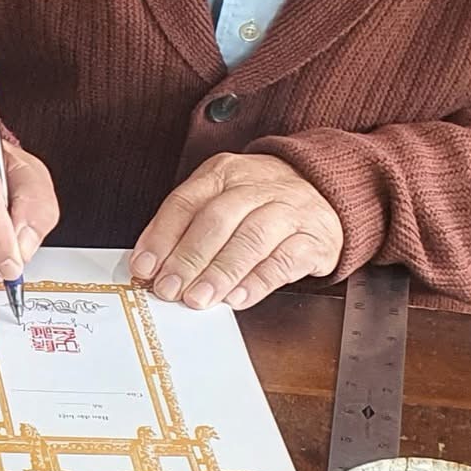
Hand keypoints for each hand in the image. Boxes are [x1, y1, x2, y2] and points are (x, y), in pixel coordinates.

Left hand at [129, 152, 342, 310]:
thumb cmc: (261, 201)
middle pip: (216, 220)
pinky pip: (284, 260)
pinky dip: (257, 281)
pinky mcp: (314, 238)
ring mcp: (288, 210)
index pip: (186, 202)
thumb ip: (190, 225)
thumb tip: (153, 264)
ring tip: (198, 298)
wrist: (326, 190)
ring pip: (250, 240)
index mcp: (224, 173)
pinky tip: (237, 298)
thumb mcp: (223, 196)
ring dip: (219, 273)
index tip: (144, 267)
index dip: (161, 236)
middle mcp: (256, 187)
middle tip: (169, 288)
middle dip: (188, 258)